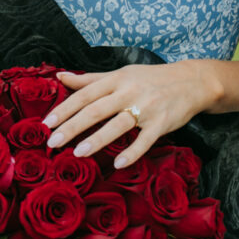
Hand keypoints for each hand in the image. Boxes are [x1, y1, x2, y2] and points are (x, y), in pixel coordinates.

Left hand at [41, 62, 218, 167]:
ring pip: (118, 124)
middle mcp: (129, 91)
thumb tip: (60, 76)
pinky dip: (132, 151)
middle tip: (52, 142)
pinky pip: (145, 140)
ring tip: (78, 153)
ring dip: (97, 139)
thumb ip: (90, 79)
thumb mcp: (121, 74)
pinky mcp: (162, 123)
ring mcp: (147, 107)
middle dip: (72, 126)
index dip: (65, 108)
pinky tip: (118, 164)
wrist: (191, 81)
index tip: (47, 123)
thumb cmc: (150, 79)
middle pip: (96, 109)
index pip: (85, 94)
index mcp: (117, 79)